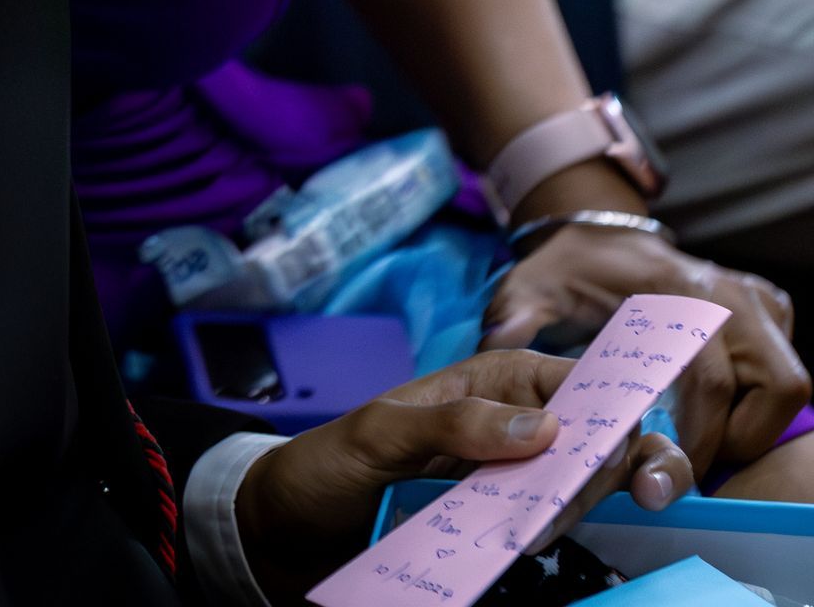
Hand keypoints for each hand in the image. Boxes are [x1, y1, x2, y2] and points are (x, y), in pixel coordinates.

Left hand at [235, 350, 689, 603]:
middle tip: (620, 500)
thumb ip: (453, 423)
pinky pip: (543, 533)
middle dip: (621, 468)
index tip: (642, 463)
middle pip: (598, 441)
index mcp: (492, 383)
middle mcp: (511, 429)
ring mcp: (508, 482)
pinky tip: (531, 545)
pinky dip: (550, 539)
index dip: (624, 413)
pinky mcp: (496, 529)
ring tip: (539, 528)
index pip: (581, 385)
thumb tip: (544, 428)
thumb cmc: (326, 466)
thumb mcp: (378, 433)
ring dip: (580, 507)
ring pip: (581, 491)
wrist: (286, 530)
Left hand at [484, 222, 806, 475]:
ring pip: (789, 382)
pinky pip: (787, 370)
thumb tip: (499, 343)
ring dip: (756, 424)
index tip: (672, 463)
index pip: (710, 374)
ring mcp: (754, 298)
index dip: (701, 430)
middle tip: (693, 458)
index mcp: (675, 287)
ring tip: (707, 440)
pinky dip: (763, 402)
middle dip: (739, 436)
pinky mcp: (767, 309)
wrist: (599, 231)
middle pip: (774, 384)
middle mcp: (727, 292)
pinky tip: (721, 413)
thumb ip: (514, 315)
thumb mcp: (531, 285)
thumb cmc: (568, 268)